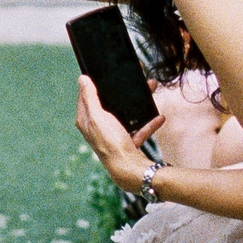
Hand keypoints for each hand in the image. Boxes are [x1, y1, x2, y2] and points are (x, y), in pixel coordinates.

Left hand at [74, 74, 162, 193]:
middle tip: (134, 79)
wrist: (129, 169)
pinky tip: (159, 117)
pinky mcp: (127, 143)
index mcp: (86, 121)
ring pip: (126, 115)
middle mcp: (97, 128)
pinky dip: (149, 123)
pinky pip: (139, 130)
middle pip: (109, 104)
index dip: (93, 83)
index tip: (103, 72)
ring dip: (139, 104)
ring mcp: (113, 136)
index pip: (86, 97)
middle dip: (122, 92)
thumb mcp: (98, 116)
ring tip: (151, 90)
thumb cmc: (110, 142)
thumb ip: (90, 98)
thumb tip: (82, 79)